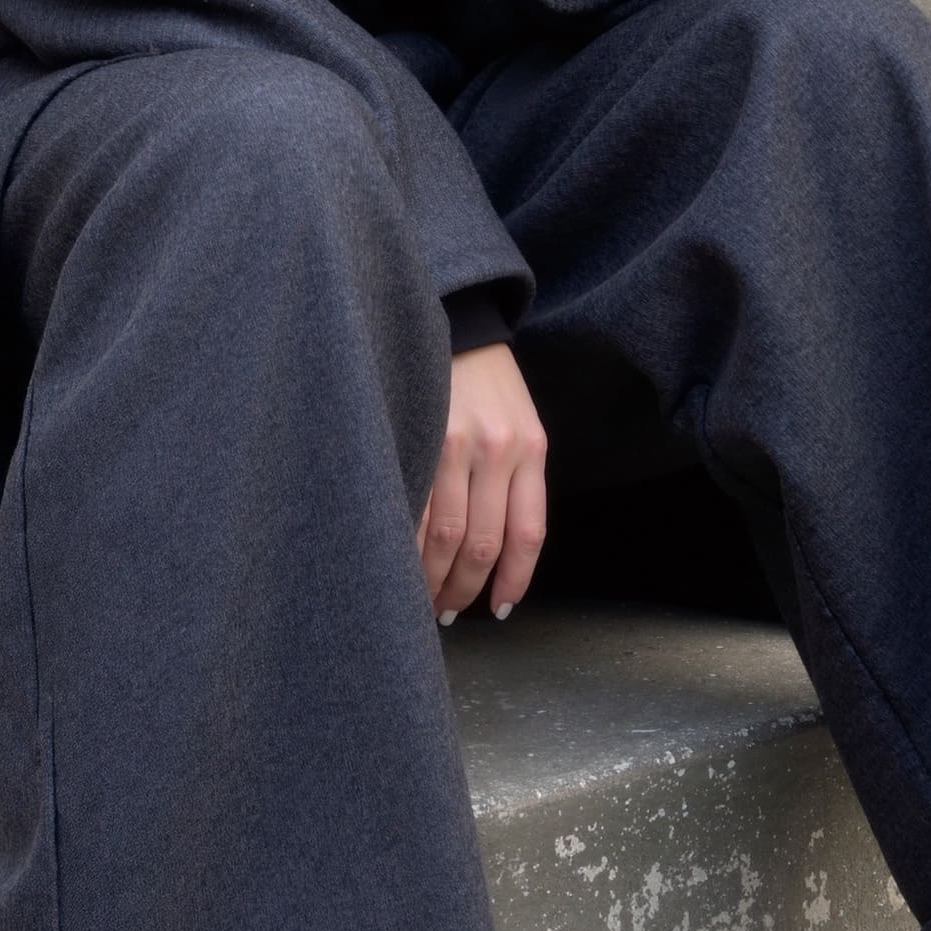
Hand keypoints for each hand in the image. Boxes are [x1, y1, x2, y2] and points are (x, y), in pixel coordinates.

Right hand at [419, 344, 547, 620]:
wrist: (456, 319)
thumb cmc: (486, 381)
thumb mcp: (519, 424)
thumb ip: (513, 479)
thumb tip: (494, 551)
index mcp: (530, 449)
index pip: (527, 533)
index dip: (512, 579)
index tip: (498, 609)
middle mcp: (497, 450)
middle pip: (483, 542)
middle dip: (466, 587)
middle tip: (447, 611)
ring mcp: (455, 443)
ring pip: (447, 534)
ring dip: (434, 577)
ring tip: (422, 599)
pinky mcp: (420, 433)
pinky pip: (415, 506)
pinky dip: (408, 545)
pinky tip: (400, 564)